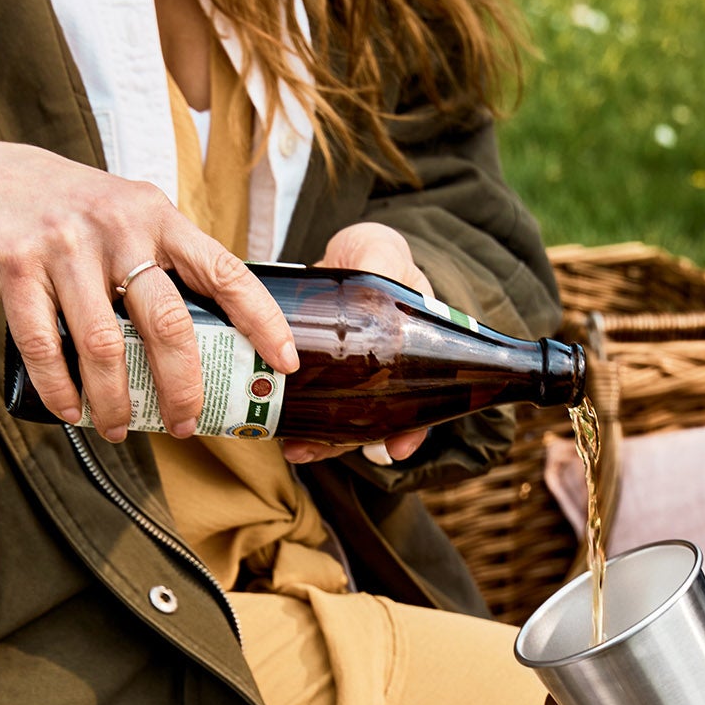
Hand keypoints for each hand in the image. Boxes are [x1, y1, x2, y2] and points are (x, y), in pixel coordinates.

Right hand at [0, 139, 298, 442]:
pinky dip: (63, 391)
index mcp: (158, 216)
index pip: (225, 271)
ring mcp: (64, 246)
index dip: (261, 320)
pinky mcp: (16, 267)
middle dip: (184, 388)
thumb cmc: (68, 213)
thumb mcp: (128, 215)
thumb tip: (219, 337)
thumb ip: (167, 261)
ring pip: (105, 347)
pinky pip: (47, 348)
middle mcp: (117, 227)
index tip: (285, 363)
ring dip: (117, 402)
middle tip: (188, 425)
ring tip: (122, 429)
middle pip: (169, 324)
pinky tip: (74, 412)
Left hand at [279, 222, 432, 467]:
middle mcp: (384, 373)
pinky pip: (314, 403)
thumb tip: (374, 285)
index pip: (422, 401)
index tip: (396, 450)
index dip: (412, 430)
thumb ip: (380, 263)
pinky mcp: (323, 372)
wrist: (345, 252)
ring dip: (318, 439)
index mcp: (412, 352)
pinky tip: (282, 429)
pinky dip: (299, 418)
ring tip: (294, 450)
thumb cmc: (376, 253)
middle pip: (373, 421)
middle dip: (347, 442)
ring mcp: (353, 376)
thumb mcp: (382, 253)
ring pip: (340, 419)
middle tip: (316, 452)